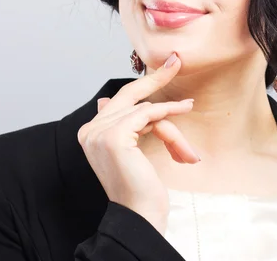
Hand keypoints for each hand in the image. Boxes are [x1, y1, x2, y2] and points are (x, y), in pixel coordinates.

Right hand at [77, 52, 199, 233]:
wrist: (140, 214)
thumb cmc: (140, 186)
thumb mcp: (131, 149)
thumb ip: (122, 123)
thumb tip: (103, 99)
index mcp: (90, 132)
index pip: (121, 102)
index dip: (144, 86)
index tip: (166, 68)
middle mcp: (89, 130)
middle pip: (128, 95)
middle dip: (155, 78)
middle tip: (176, 62)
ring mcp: (99, 132)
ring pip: (145, 109)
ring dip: (170, 122)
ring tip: (186, 136)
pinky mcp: (114, 135)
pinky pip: (147, 113)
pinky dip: (168, 112)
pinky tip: (182, 110)